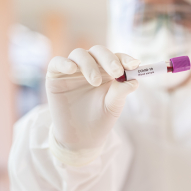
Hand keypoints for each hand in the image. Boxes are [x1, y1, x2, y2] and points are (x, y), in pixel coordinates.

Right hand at [46, 45, 139, 164]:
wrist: (81, 138)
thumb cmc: (100, 119)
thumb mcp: (113, 105)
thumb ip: (121, 91)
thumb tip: (134, 80)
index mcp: (107, 71)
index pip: (117, 58)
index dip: (125, 59)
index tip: (134, 65)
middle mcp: (91, 66)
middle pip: (99, 52)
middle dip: (109, 60)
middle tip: (117, 72)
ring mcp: (73, 70)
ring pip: (80, 54)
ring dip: (89, 65)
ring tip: (96, 82)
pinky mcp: (55, 76)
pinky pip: (57, 62)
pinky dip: (64, 63)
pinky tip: (71, 69)